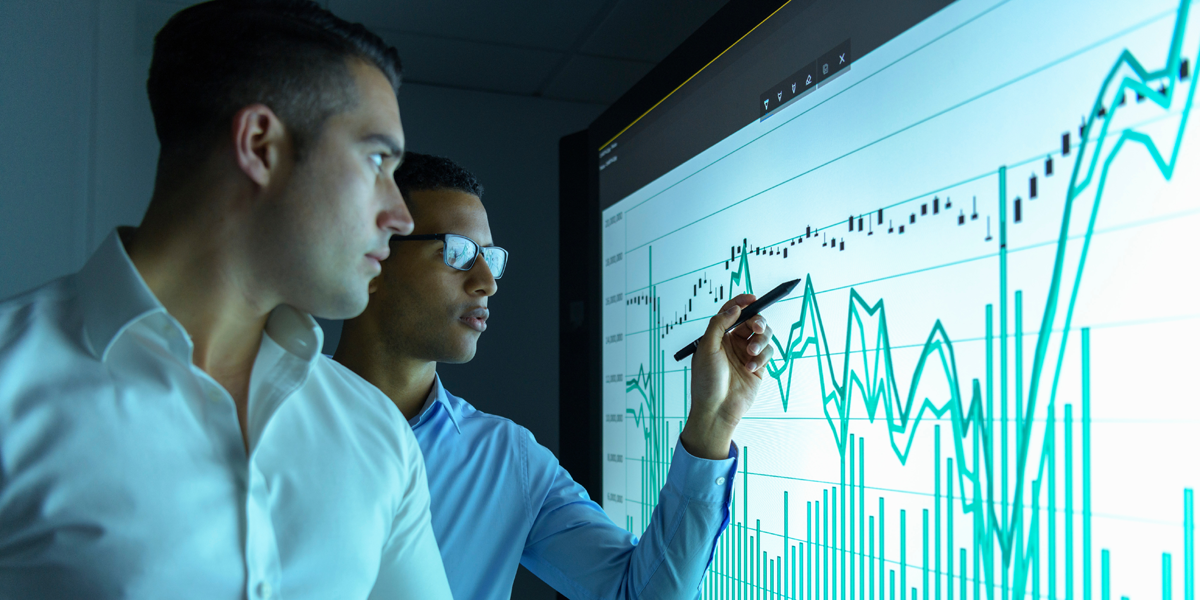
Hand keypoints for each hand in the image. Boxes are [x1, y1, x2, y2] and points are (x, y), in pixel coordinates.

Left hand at [679, 294, 773, 459]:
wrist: (717, 409)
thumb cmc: (707, 381)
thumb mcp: (707, 348)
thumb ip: (719, 324)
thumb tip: (734, 308)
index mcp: (719, 335)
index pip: (732, 311)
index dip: (742, 302)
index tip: (752, 298)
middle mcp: (734, 342)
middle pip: (752, 320)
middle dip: (757, 321)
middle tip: (757, 327)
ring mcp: (747, 353)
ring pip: (764, 335)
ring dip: (761, 341)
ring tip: (751, 354)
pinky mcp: (758, 365)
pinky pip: (768, 352)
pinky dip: (762, 357)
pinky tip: (751, 368)